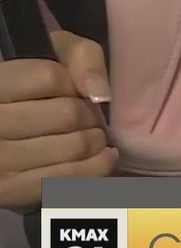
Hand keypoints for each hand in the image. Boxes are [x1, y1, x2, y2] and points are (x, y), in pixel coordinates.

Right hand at [0, 31, 116, 211]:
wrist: (6, 136)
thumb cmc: (35, 89)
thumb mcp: (55, 56)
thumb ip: (81, 57)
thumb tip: (101, 96)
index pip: (51, 77)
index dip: (74, 84)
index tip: (75, 92)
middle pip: (68, 114)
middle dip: (89, 115)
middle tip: (88, 119)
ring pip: (74, 146)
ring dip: (97, 141)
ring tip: (95, 137)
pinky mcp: (8, 191)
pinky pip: (68, 179)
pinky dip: (97, 167)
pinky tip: (104, 157)